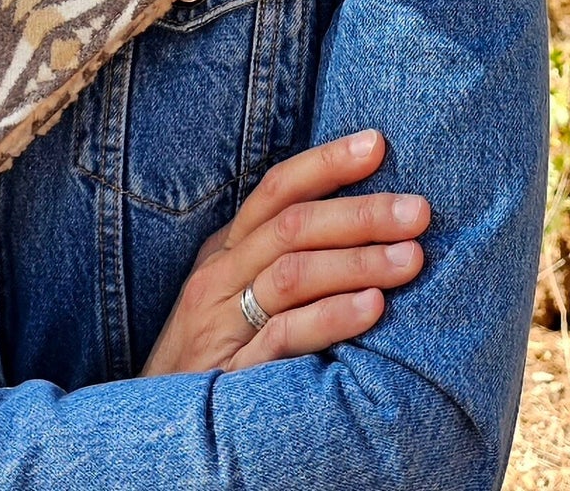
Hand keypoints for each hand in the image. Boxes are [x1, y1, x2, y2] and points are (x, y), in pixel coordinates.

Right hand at [139, 128, 428, 375]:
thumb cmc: (211, 354)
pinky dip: (330, 317)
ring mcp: (222, 323)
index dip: (326, 162)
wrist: (150, 428)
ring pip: (292, 274)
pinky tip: (372, 309)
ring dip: (357, 261)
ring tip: (411, 258)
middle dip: (360, 212)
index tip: (378, 142)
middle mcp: (220, 276)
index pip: (277, 189)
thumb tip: (357, 221)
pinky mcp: (230, 372)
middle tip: (419, 210)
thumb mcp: (234, 294)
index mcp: (226, 249)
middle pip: (293, 226)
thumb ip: (281, 258)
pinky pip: (283, 337)